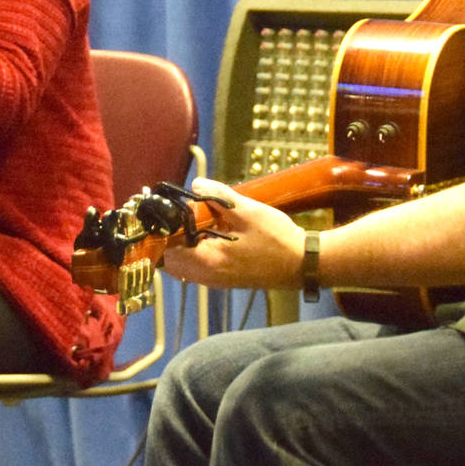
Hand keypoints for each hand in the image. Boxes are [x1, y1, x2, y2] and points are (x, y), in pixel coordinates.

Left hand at [159, 178, 306, 289]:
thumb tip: (195, 185)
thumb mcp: (248, 211)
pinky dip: (192, 250)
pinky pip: (196, 266)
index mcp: (208, 262)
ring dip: (180, 243)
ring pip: (182, 264)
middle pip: (170, 260)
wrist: (303, 264)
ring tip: (189, 219)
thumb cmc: (277, 239)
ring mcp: (215, 280)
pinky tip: (205, 231)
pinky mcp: (223, 279)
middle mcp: (206, 276)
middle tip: (175, 212)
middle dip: (168, 236)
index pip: (166, 251)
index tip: (163, 210)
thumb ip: (218, 197)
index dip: (160, 230)